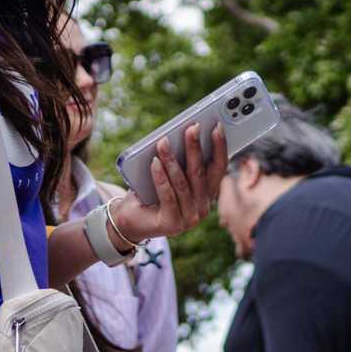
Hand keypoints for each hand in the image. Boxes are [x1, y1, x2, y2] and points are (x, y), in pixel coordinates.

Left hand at [117, 123, 226, 244]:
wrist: (129, 219)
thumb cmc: (150, 190)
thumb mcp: (169, 172)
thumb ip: (180, 159)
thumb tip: (185, 133)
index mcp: (207, 194)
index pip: (219, 168)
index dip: (220, 147)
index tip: (216, 127)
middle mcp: (202, 208)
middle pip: (200, 173)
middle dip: (195, 148)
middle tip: (192, 128)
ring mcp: (189, 218)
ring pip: (182, 183)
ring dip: (172, 160)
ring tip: (163, 142)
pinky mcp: (172, 224)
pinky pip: (167, 195)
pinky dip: (160, 177)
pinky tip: (154, 162)